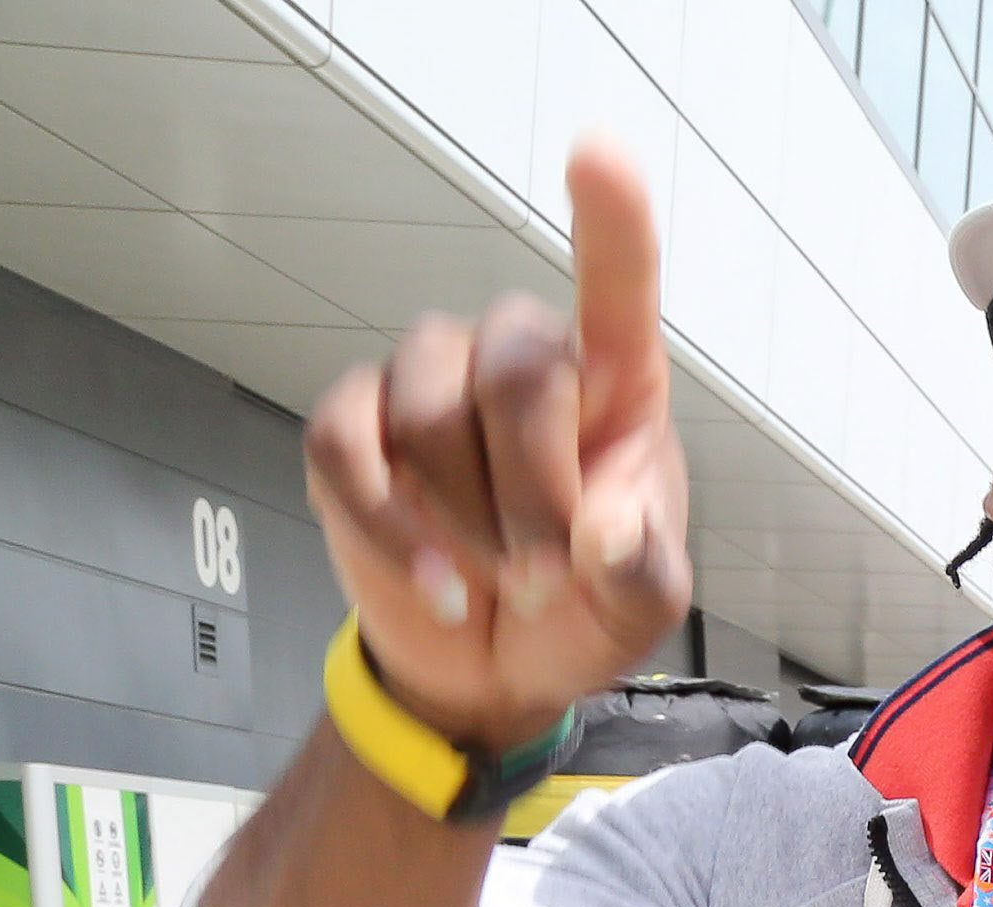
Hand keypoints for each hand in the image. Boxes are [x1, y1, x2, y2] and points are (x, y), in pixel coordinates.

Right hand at [302, 137, 692, 752]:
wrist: (494, 665)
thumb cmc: (580, 608)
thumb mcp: (639, 607)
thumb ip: (642, 569)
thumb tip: (606, 532)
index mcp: (613, 387)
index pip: (616, 289)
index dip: (611, 222)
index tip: (600, 154)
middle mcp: (518, 358)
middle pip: (519, 375)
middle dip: (534, 494)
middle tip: (544, 576)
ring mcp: (429, 382)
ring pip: (432, 412)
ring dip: (468, 518)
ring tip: (497, 580)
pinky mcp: (355, 425)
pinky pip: (350, 445)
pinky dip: (390, 525)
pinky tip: (434, 582)